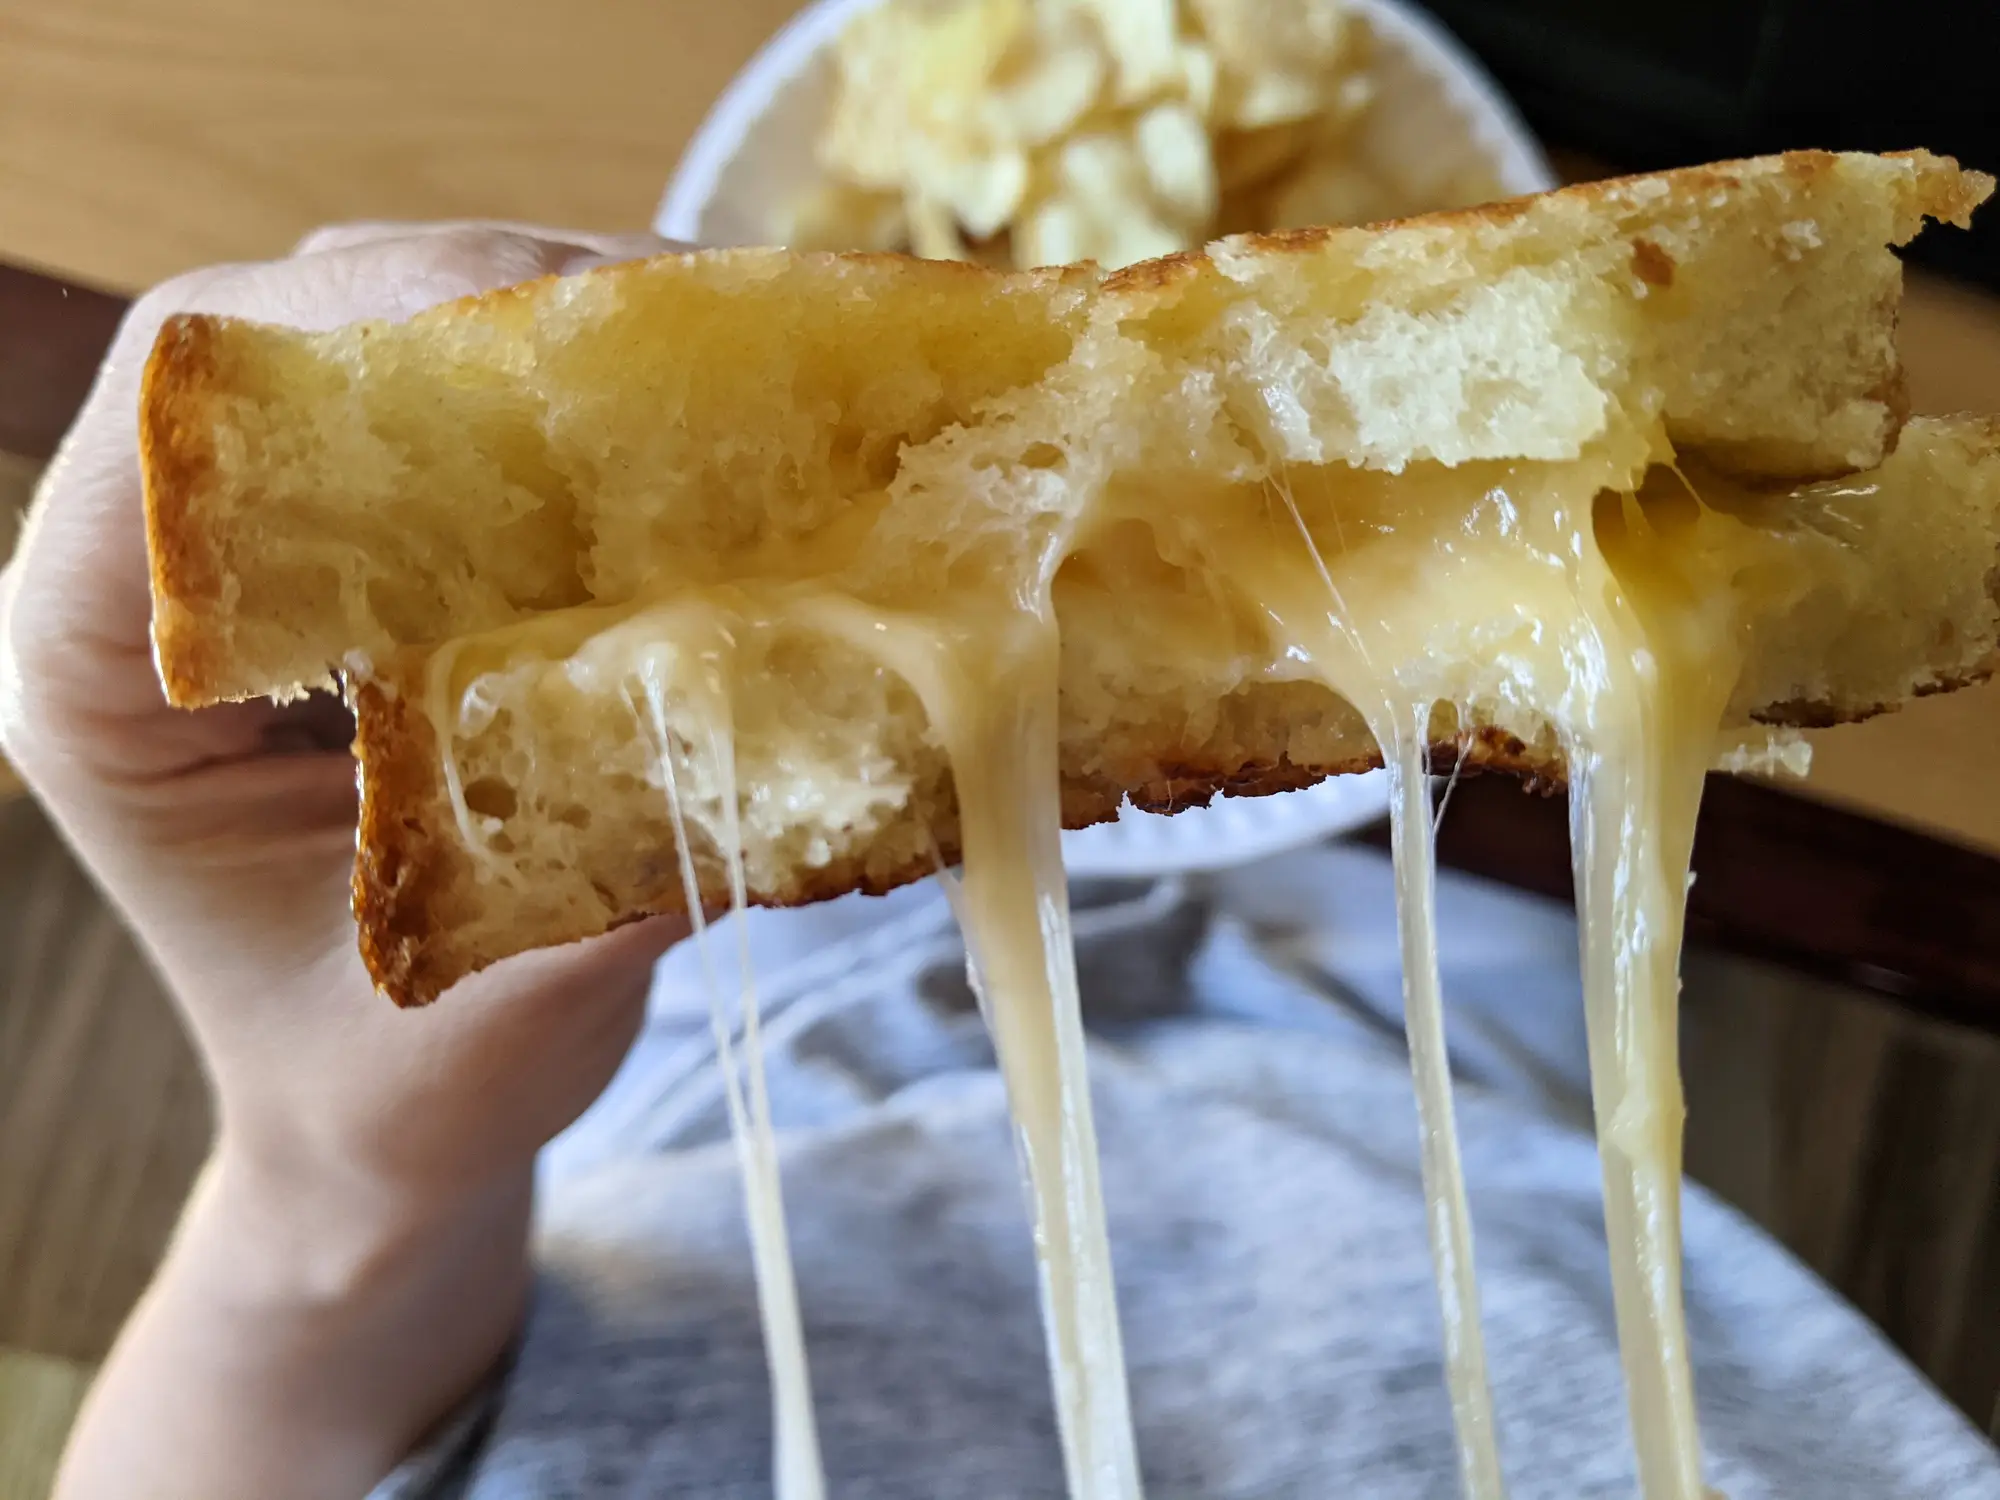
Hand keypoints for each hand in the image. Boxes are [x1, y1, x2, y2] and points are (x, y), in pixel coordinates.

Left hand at [0, 222, 689, 1498]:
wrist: (386, 1131)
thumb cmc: (389, 1095)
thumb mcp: (480, 1004)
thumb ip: (602, 858)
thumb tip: (769, 686)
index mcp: (96, 670)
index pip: (188, 402)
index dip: (370, 329)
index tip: (562, 346)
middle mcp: (167, 581)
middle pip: (304, 327)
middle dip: (504, 306)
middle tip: (696, 342)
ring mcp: (282, 558)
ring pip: (402, 342)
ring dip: (569, 337)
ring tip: (727, 364)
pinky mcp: (384, 561)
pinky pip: (478, 418)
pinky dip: (599, 401)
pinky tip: (710, 424)